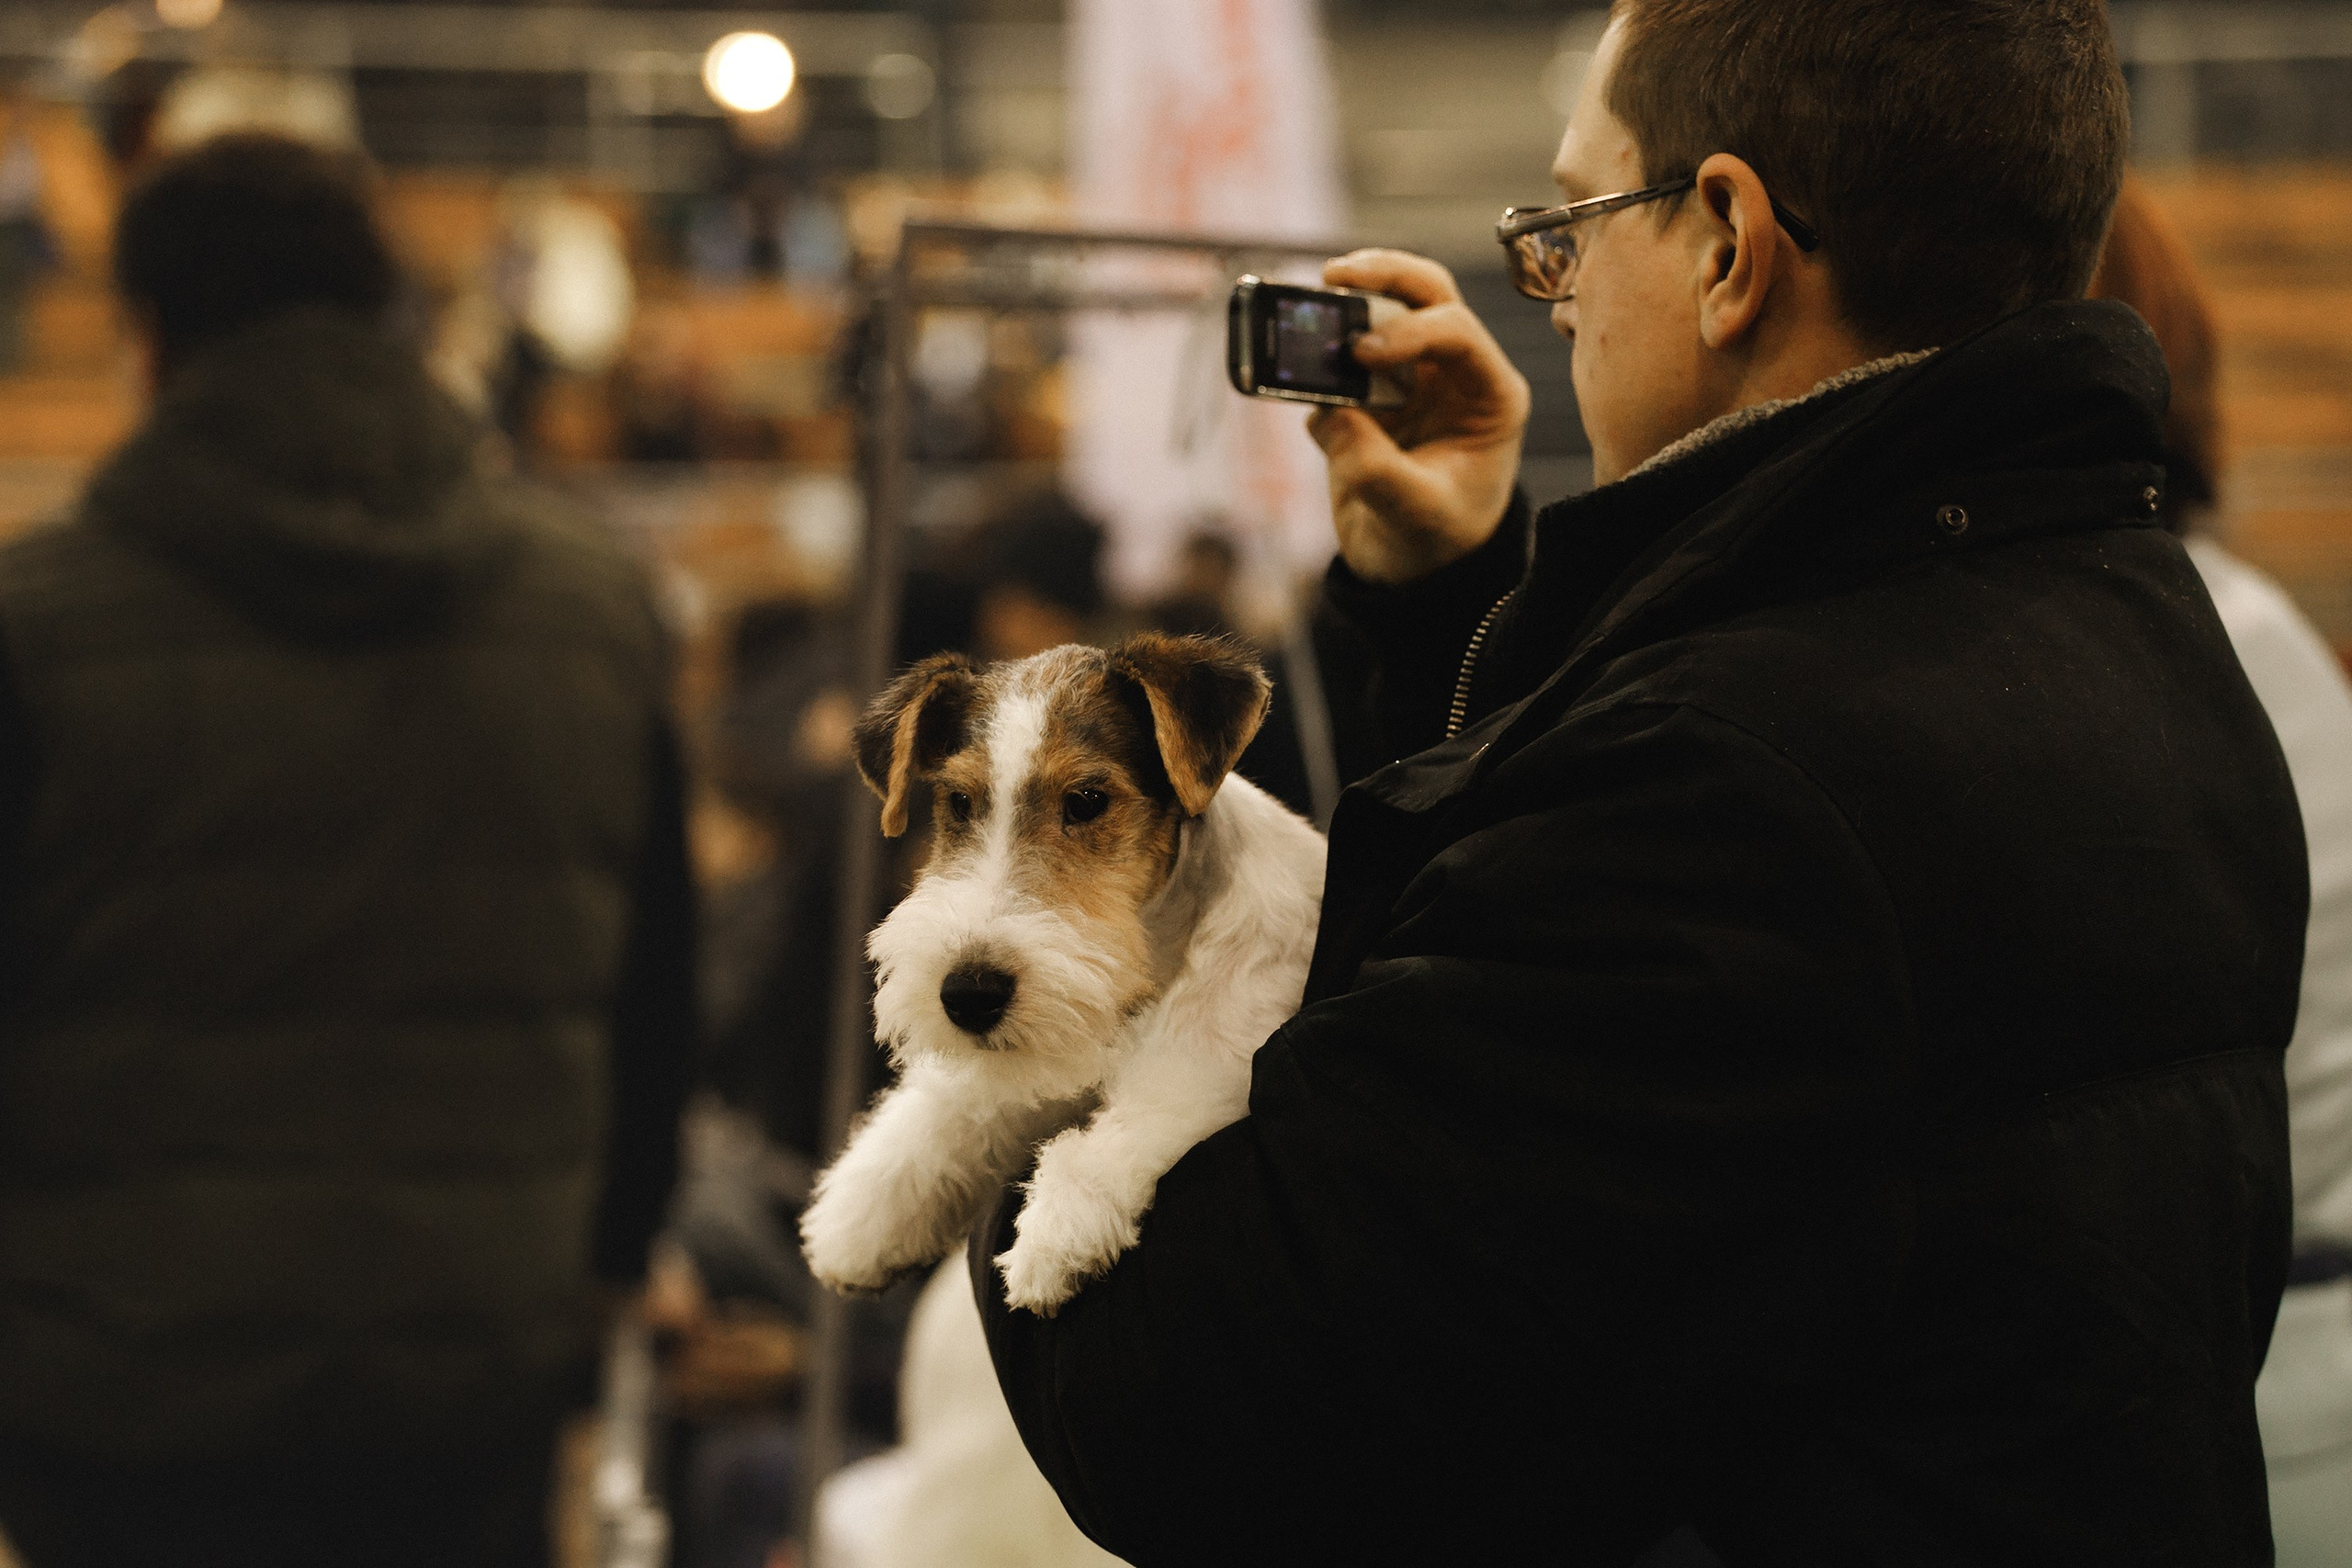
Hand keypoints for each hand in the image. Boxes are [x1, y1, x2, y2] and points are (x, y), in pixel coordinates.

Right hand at [1307, 250, 1530, 584]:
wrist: (1413, 568)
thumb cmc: (1436, 542)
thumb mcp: (1415, 514)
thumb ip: (1375, 468)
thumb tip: (1330, 414)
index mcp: (1488, 396)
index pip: (1458, 330)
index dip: (1410, 331)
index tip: (1362, 354)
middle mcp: (1455, 374)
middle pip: (1428, 293)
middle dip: (1383, 275)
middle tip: (1335, 276)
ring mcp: (1412, 378)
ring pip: (1387, 307)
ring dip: (1349, 298)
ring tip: (1308, 302)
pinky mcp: (1370, 393)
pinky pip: (1343, 354)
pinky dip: (1317, 349)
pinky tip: (1296, 365)